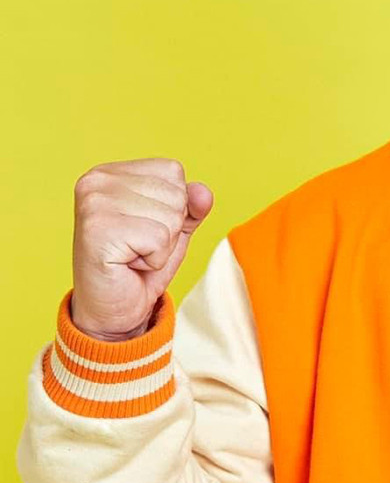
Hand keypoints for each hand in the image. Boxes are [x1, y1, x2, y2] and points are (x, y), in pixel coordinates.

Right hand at [70, 158, 213, 338]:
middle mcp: (96, 181)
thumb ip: (191, 206)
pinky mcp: (98, 231)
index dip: (173, 207)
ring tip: (133, 256)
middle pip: (175, 194)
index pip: (173, 171)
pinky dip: (154, 259)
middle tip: (139, 247)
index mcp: (110, 172)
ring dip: (161, 246)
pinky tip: (129, 264)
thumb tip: (202, 192)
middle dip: (168, 229)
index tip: (144, 229)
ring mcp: (94, 204)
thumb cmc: (139, 267)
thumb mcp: (173, 230)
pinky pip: (159, 239)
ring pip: (169, 217)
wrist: (112, 311)